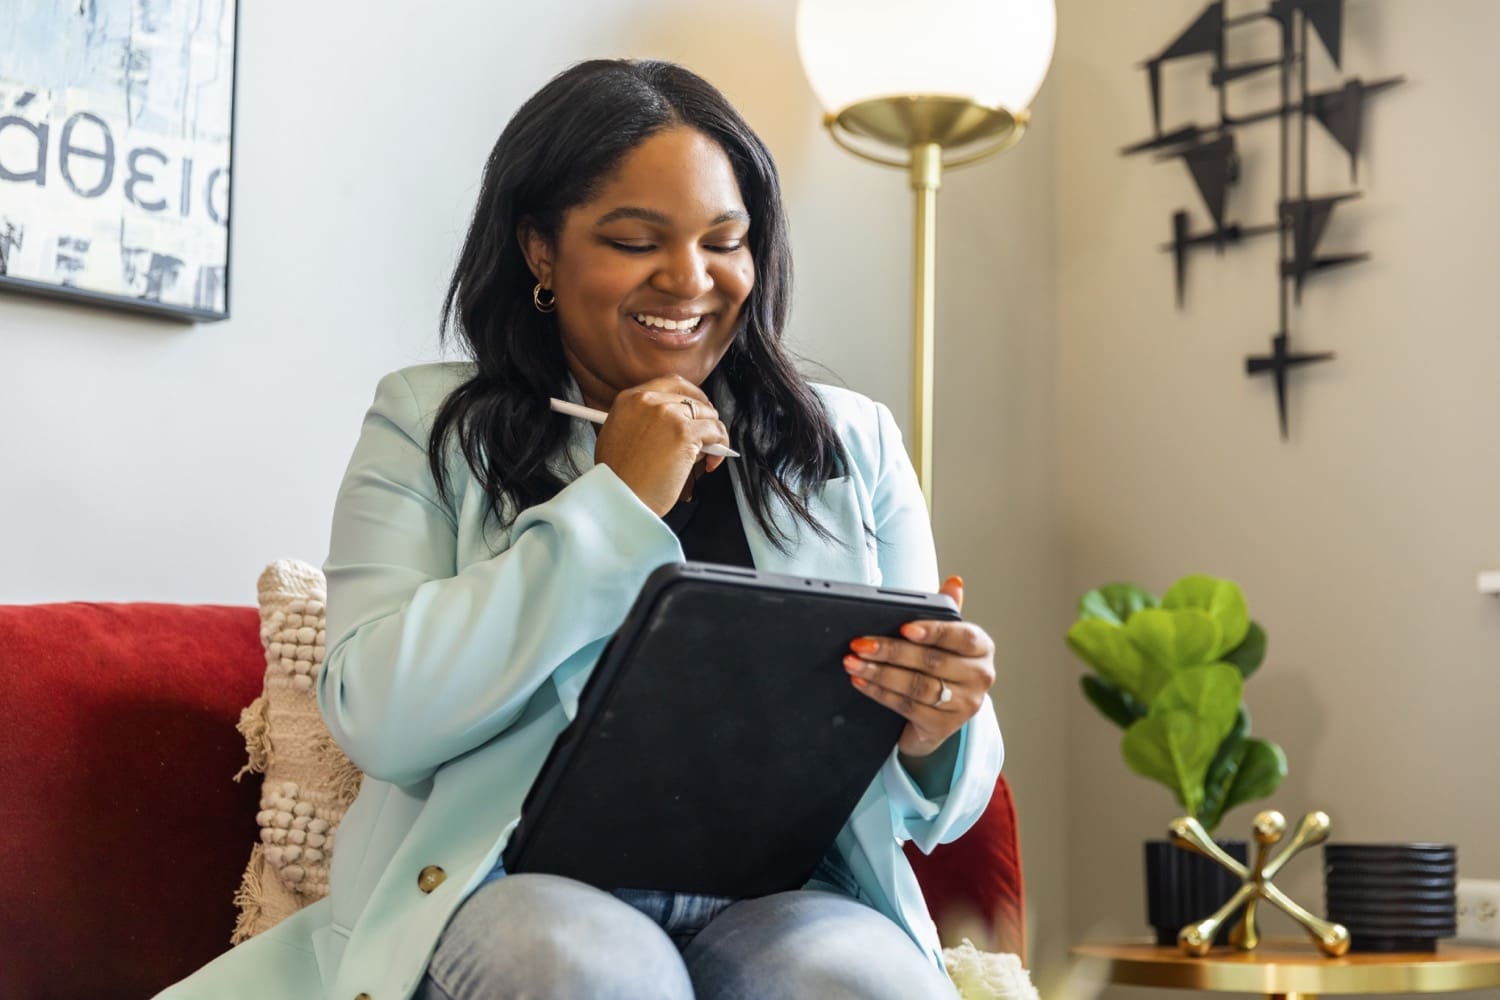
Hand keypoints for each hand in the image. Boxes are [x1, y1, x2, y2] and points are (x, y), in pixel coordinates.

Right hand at [593, 375, 730, 515]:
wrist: (619, 498)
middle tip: (710, 430)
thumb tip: (676, 422)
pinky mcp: (685, 433)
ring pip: (707, 414)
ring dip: (712, 433)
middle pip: (692, 397)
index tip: (697, 409)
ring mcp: (668, 415)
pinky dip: (719, 445)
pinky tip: (712, 460)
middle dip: (705, 414)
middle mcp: (649, 401)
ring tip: (707, 453)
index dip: (690, 396)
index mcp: (630, 399)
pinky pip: (715, 432)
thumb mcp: (617, 435)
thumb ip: (641, 421)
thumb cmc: (619, 477)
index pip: (671, 383)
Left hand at [843, 576, 995, 757]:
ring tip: (853, 663)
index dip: (933, 631)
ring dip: (880, 673)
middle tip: (860, 644)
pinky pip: (907, 707)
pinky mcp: (944, 727)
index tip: (904, 628)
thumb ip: (946, 611)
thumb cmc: (939, 669)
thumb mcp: (944, 640)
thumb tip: (954, 582)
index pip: (961, 636)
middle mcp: (980, 677)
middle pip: (932, 662)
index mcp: (982, 648)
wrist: (935, 717)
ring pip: (917, 686)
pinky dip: (880, 693)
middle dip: (891, 651)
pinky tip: (861, 683)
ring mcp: (965, 705)